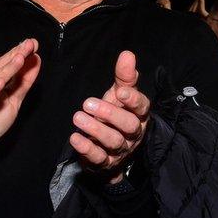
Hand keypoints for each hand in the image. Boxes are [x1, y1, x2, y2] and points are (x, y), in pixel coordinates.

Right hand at [0, 39, 41, 167]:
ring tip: (20, 57)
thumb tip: (35, 61)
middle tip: (30, 44)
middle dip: (15, 55)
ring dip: (6, 69)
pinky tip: (0, 82)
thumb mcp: (12, 102)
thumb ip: (23, 83)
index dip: (18, 53)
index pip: (4, 64)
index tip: (33, 43)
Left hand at [70, 51, 150, 183]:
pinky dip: (86, 149)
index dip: (133, 100)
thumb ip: (124, 76)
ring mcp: (121, 150)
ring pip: (113, 141)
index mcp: (139, 115)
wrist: (109, 148)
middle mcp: (133, 133)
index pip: (142, 107)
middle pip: (128, 126)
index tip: (119, 91)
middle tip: (87, 103)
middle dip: (110, 114)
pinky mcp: (106, 163)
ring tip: (78, 117)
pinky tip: (75, 138)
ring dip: (95, 130)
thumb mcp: (119, 94)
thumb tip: (127, 54)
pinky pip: (98, 158)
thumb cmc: (116, 114)